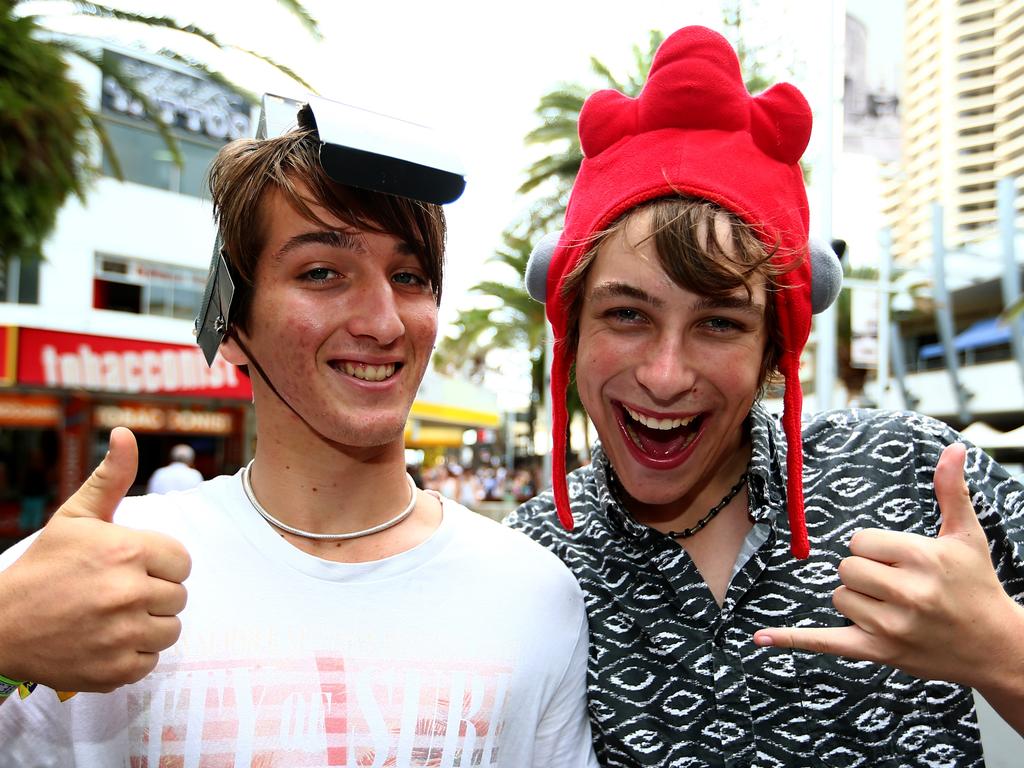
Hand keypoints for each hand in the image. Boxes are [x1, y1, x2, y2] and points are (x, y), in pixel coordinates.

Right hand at [0, 428, 190, 692]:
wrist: (1, 625)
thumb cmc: (44, 567)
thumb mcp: (76, 517)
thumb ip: (110, 477)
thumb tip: (125, 434)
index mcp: (127, 551)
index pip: (182, 562)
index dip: (160, 564)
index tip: (133, 567)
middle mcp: (129, 593)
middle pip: (179, 596)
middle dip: (155, 593)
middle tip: (118, 593)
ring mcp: (123, 635)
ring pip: (170, 629)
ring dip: (149, 625)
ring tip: (114, 616)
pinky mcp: (116, 670)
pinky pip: (152, 661)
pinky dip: (134, 655)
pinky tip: (107, 641)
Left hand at [754, 443, 1021, 688]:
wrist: (997, 649)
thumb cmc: (978, 585)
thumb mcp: (967, 536)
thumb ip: (951, 491)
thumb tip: (952, 448)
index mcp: (923, 559)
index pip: (860, 541)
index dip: (874, 548)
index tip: (900, 559)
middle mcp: (907, 593)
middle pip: (846, 568)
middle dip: (864, 572)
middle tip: (897, 583)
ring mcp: (892, 627)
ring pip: (840, 598)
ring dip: (858, 600)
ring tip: (896, 607)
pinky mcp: (880, 652)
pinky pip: (825, 642)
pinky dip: (792, 639)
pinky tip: (761, 636)